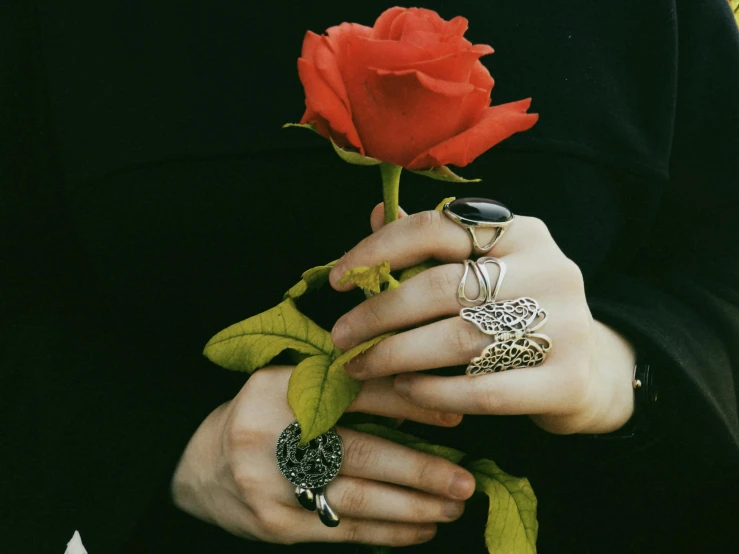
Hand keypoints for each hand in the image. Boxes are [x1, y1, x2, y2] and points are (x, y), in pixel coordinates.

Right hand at [171, 366, 474, 545]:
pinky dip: (386, 532)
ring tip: (452, 508)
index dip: (408, 406)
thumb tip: (416, 406)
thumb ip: (340, 394)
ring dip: (411, 507)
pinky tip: (419, 530)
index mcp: (278, 388)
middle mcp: (270, 434)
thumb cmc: (261, 419)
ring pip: (354, 499)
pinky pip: (341, 530)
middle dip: (419, 470)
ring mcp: (269, 485)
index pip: (355, 394)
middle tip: (464, 481)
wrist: (202, 468)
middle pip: (358, 453)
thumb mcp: (289, 389)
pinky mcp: (275, 525)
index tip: (453, 416)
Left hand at [328, 204, 635, 434]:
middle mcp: (549, 268)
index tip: (337, 280)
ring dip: (397, 355)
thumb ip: (433, 246)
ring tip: (361, 366)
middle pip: (441, 285)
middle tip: (341, 336)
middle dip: (378, 313)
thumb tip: (379, 211)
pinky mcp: (568, 378)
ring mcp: (565, 323)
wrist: (589, 370)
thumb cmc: (517, 314)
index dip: (378, 250)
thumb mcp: (483, 271)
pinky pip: (485, 388)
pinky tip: (406, 390)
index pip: (437, 226)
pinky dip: (435, 391)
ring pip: (459, 337)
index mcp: (522, 231)